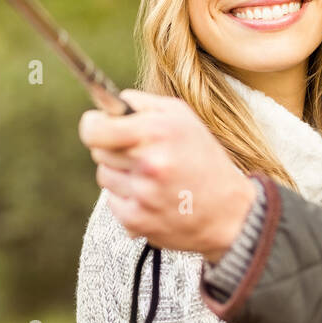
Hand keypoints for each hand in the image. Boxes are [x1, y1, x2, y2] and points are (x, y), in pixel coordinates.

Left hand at [78, 89, 257, 261]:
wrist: (228, 213)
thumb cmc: (203, 158)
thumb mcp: (181, 116)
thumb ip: (140, 103)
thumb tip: (106, 104)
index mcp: (158, 131)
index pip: (94, 128)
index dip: (93, 124)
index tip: (99, 125)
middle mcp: (149, 162)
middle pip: (98, 150)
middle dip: (113, 147)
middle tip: (140, 151)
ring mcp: (142, 194)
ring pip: (104, 175)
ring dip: (120, 173)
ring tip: (151, 176)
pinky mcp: (136, 219)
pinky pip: (112, 200)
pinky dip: (127, 197)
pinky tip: (152, 196)